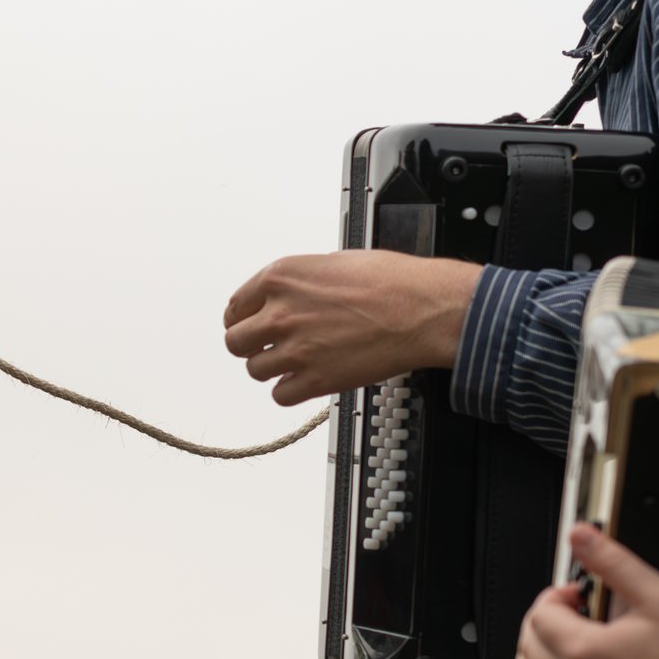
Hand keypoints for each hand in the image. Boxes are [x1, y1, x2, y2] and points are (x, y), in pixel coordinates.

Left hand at [222, 252, 480, 404]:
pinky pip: (279, 396)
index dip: (242, 319)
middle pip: (235, 342)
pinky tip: (306, 380)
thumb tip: (287, 294)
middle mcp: (279, 314)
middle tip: (269, 346)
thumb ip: (298, 283)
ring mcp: (295, 349)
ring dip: (272, 368)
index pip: (235, 307)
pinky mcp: (315, 380)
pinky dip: (290, 391)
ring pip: (255, 370)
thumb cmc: (392, 281)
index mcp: (279, 278)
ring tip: (294, 362)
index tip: (249, 326)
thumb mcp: (331, 262)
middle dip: (251, 345)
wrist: (424, 309)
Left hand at [516, 525, 658, 658]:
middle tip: (571, 620)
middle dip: (544, 626)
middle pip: (528, 647)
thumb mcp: (658, 597)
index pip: (539, 615)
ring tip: (563, 650)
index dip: (555, 598)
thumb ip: (613, 562)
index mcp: (585, 651)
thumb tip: (582, 536)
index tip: (576, 599)